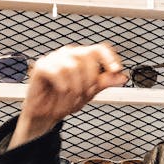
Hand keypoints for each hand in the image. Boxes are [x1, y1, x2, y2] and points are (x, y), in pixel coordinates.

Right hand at [10, 43, 127, 148]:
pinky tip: (61, 93)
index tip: (116, 70)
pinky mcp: (41, 66)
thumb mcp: (90, 92)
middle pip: (87, 57)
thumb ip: (104, 82)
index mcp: (80, 58)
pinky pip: (58, 73)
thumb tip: (122, 76)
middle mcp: (68, 54)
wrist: (45, 115)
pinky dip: (63, 87)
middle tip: (84, 94)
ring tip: (71, 98)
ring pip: (73, 67)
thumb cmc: (65, 100)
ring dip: (75, 88)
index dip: (109, 57)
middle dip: (90, 81)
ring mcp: (54, 59)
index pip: (99, 49)